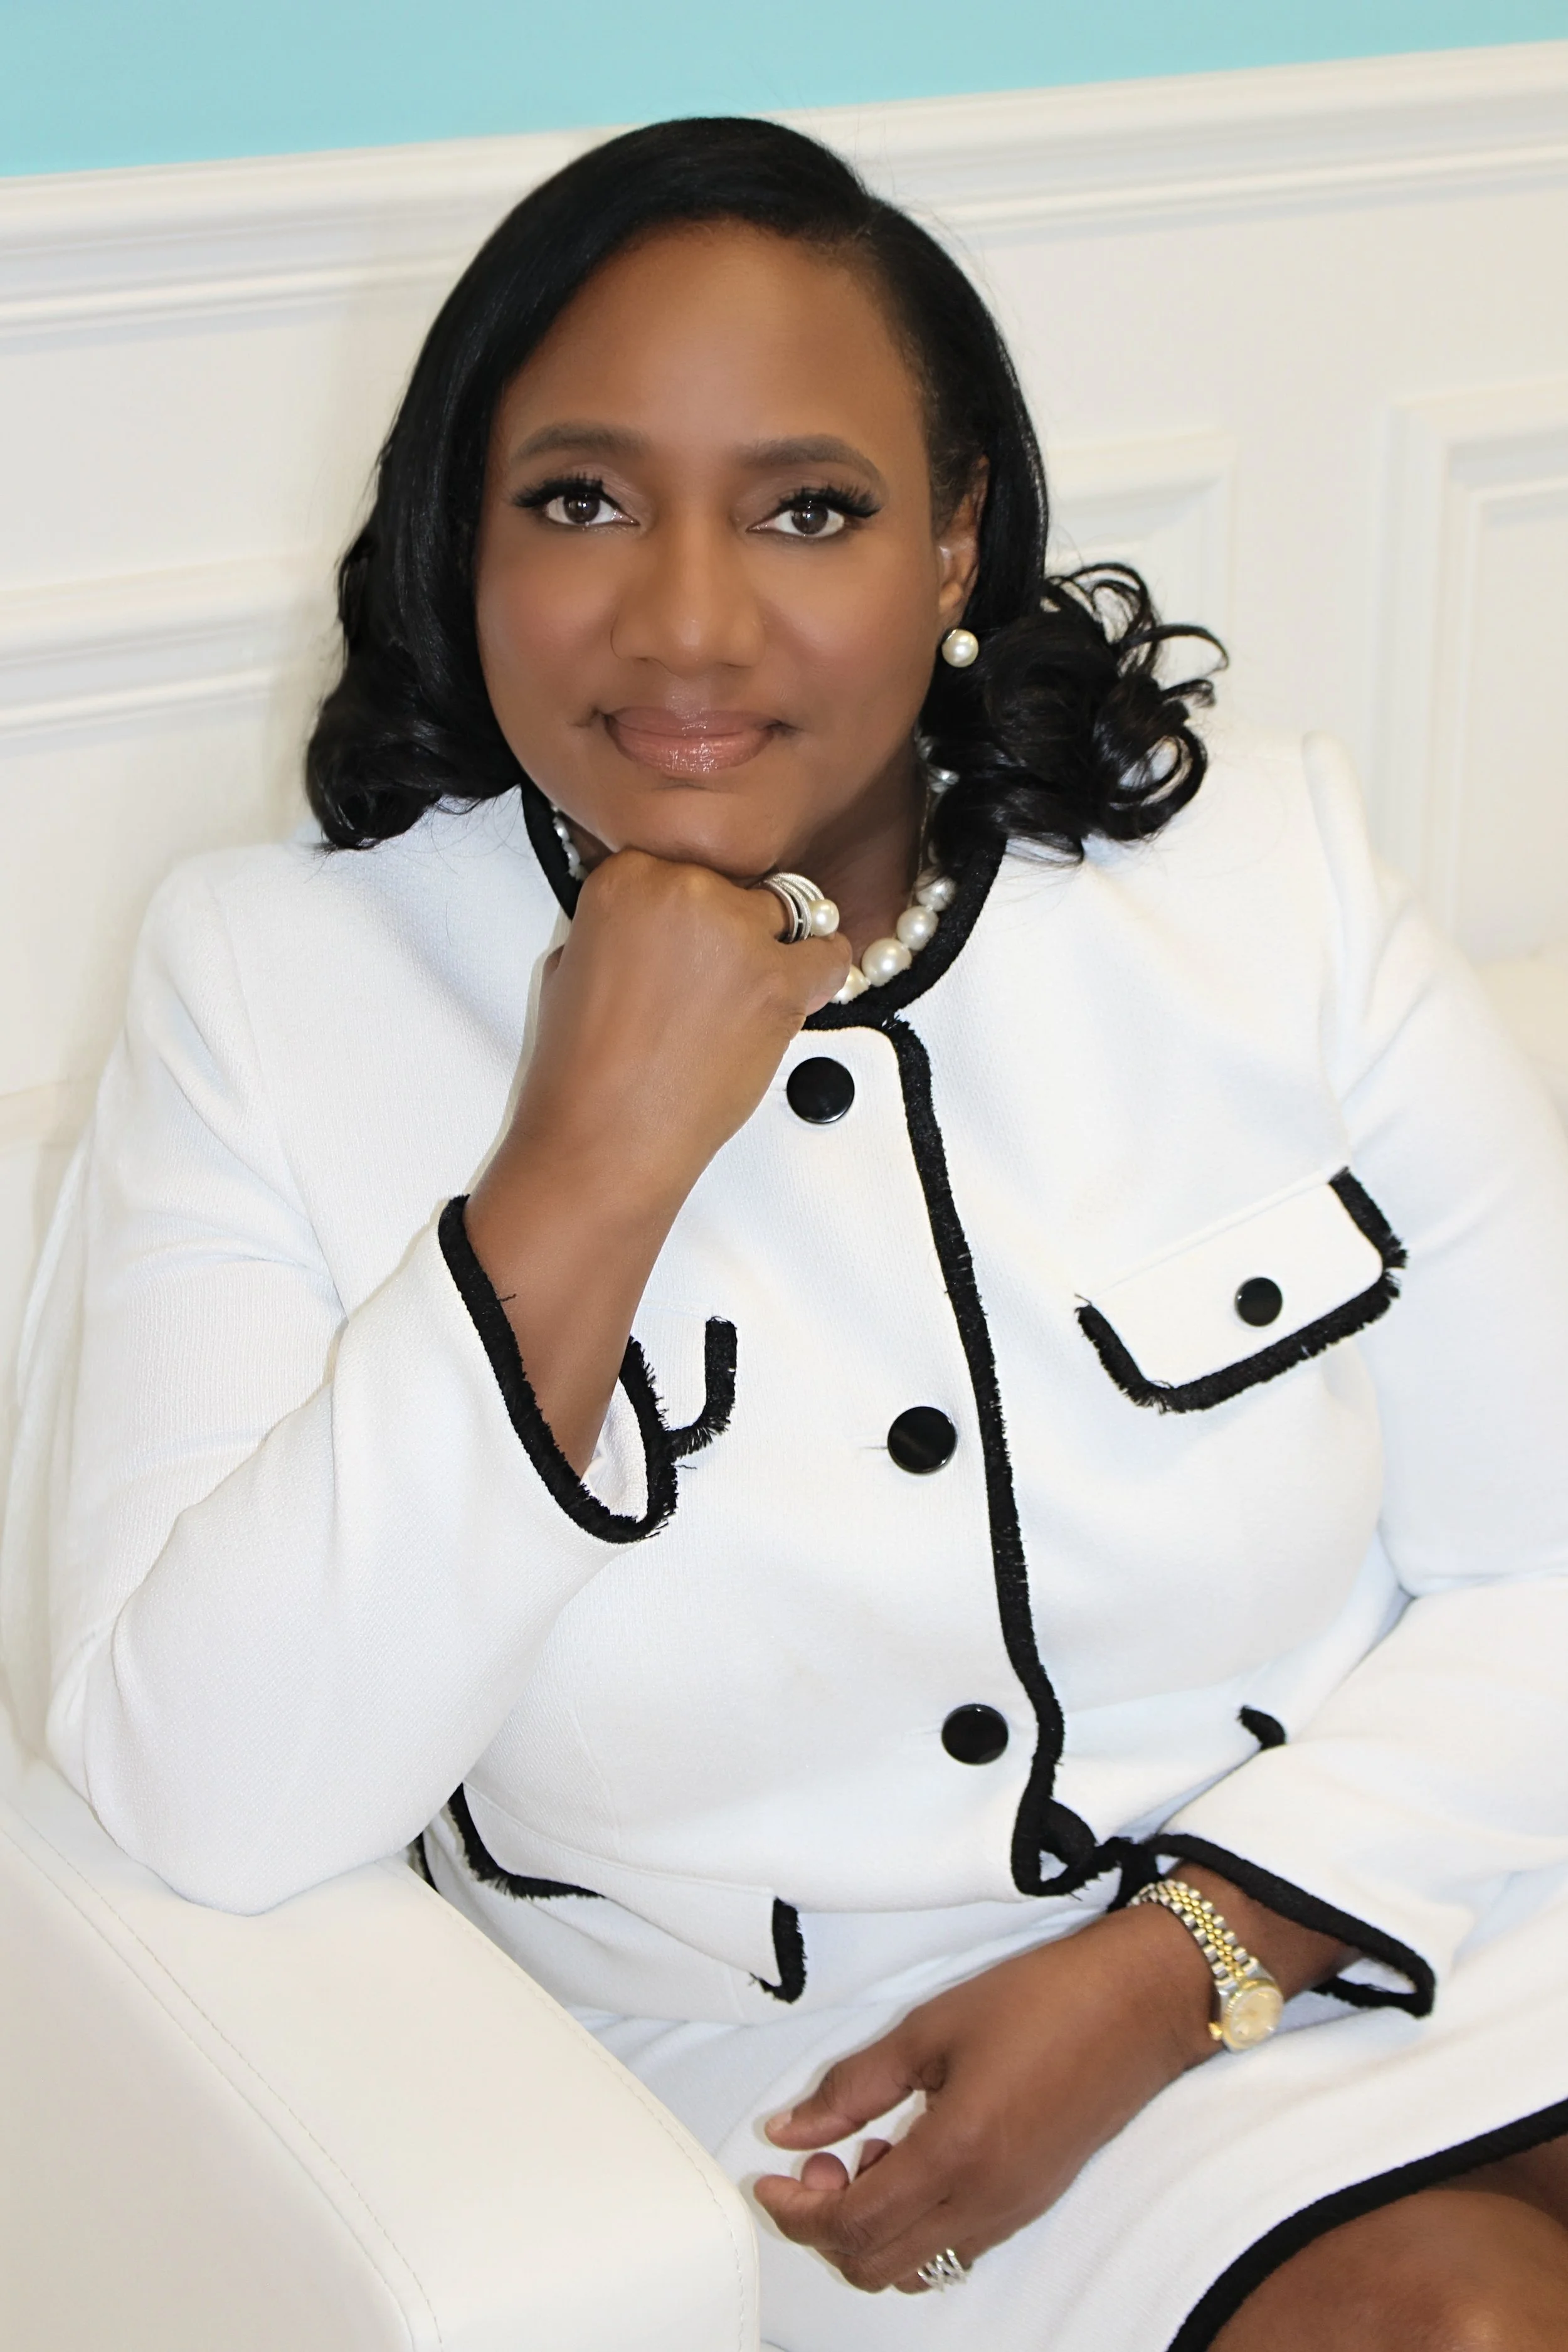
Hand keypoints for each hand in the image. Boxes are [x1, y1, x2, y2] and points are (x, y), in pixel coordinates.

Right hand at [503, 849, 849, 1210]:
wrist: (604, 1138)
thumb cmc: (581, 1069)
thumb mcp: (572, 965)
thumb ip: (619, 925)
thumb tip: (653, 925)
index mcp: (625, 876)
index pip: (683, 863)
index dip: (689, 907)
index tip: (685, 938)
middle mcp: (683, 889)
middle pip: (734, 884)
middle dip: (727, 927)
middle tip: (706, 982)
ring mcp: (735, 932)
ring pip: (784, 912)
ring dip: (770, 949)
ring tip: (740, 1001)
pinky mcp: (778, 981)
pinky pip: (829, 953)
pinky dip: (819, 972)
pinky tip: (795, 995)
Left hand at [755, 1905, 1219, 2292]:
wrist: (1137, 2003)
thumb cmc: (1048, 2000)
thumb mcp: (931, 2027)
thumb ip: (853, 2084)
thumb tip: (792, 2128)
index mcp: (956, 2155)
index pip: (851, 2225)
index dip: (797, 2211)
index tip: (772, 2180)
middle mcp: (986, 2201)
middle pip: (875, 2264)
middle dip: (826, 2226)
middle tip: (814, 2164)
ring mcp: (1013, 2210)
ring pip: (916, 2267)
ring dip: (872, 2229)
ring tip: (867, 2154)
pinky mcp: (1032, 2203)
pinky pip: (955, 2248)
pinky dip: (915, 2225)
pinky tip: (912, 2159)